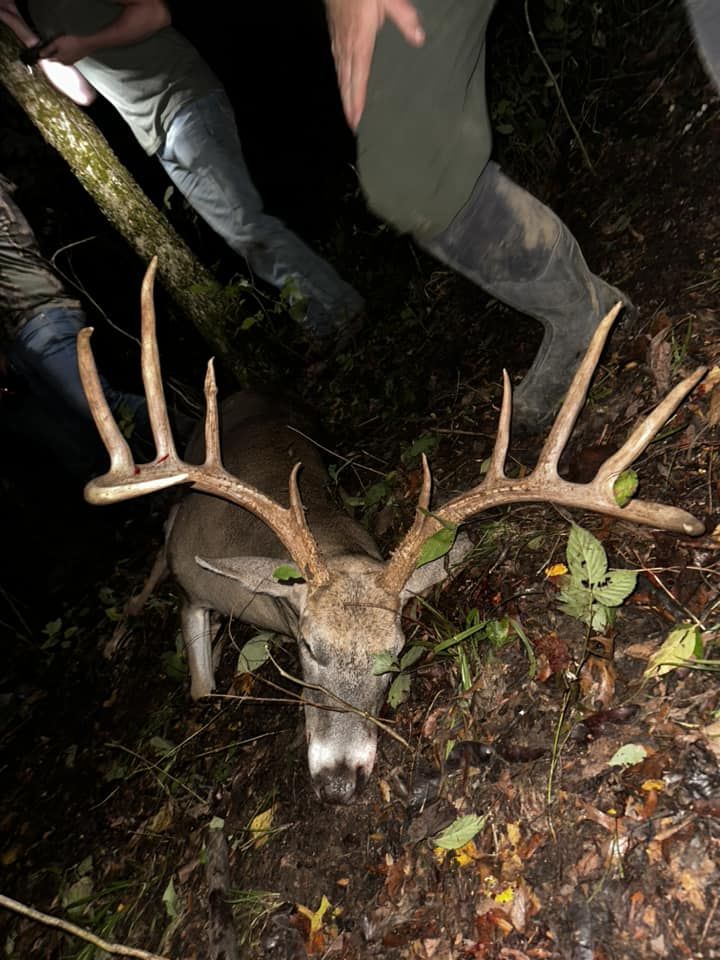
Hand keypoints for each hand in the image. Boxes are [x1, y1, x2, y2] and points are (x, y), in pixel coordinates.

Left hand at [39, 33, 93, 64]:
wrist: (86, 45)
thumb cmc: (72, 43)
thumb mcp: (57, 43)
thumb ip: (48, 49)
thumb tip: (40, 55)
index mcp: (58, 60)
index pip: (48, 58)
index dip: (45, 53)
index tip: (44, 47)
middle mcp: (64, 63)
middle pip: (55, 58)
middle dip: (53, 51)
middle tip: (54, 42)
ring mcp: (70, 62)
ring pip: (61, 57)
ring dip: (60, 51)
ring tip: (62, 43)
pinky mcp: (74, 60)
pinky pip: (67, 56)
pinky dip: (66, 52)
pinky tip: (68, 46)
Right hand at [325, 0, 423, 130]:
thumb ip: (404, 18)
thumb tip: (419, 39)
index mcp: (360, 43)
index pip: (358, 80)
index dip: (357, 102)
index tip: (356, 120)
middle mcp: (346, 47)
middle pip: (346, 83)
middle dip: (348, 105)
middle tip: (352, 125)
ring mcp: (338, 40)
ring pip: (340, 74)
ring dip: (343, 94)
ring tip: (348, 111)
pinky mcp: (335, 33)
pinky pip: (337, 62)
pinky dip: (340, 77)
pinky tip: (342, 81)